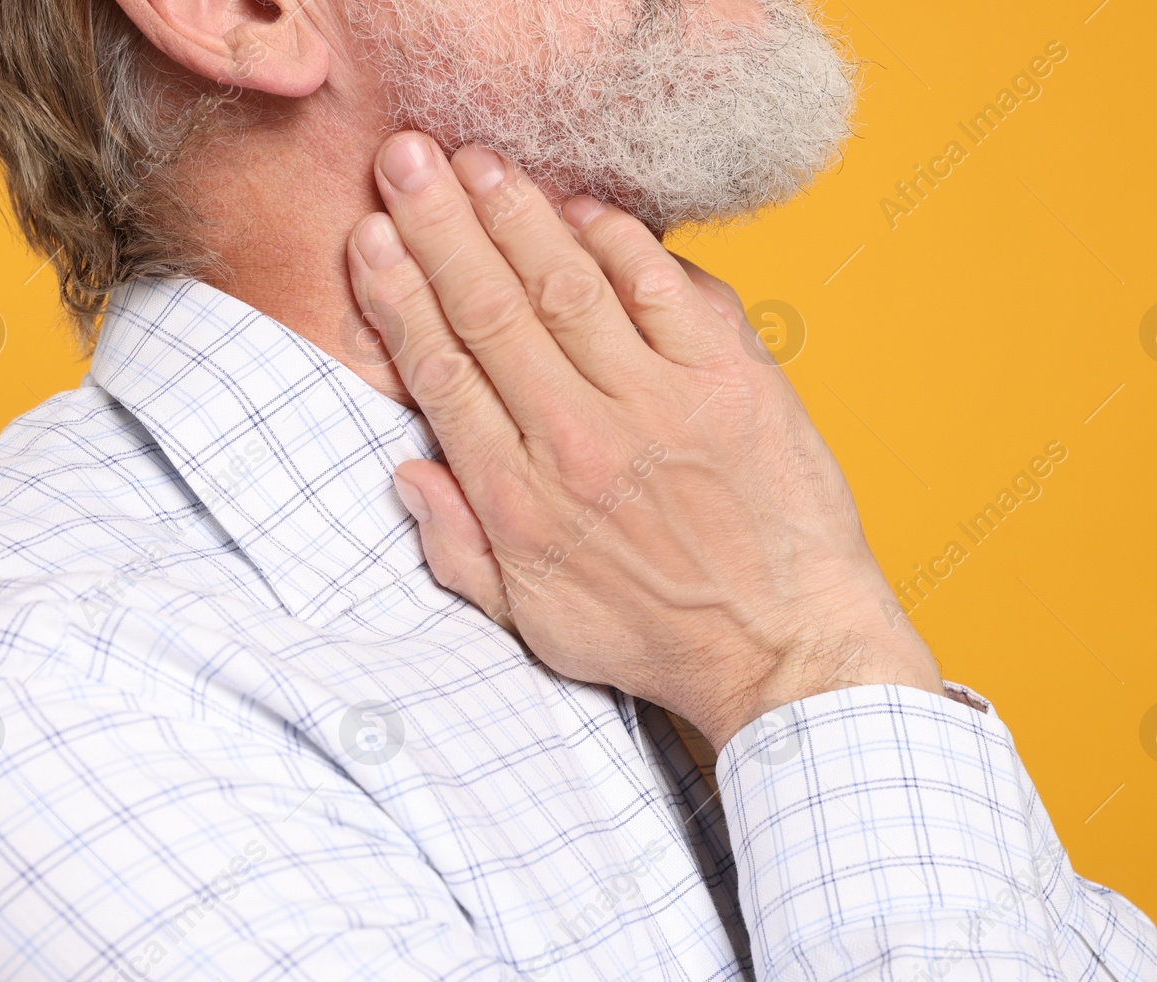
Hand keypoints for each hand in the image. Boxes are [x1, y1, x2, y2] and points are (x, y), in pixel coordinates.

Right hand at [345, 132, 940, 750]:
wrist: (783, 647)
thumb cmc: (658, 635)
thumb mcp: (537, 623)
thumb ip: (459, 550)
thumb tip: (405, 472)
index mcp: (522, 501)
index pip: (443, 373)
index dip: (401, 296)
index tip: (373, 238)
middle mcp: (580, 442)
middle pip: (492, 310)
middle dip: (440, 225)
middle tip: (406, 160)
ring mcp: (659, 405)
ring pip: (567, 285)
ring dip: (516, 215)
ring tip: (476, 162)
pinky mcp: (729, 381)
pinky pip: (664, 288)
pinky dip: (619, 240)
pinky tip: (581, 206)